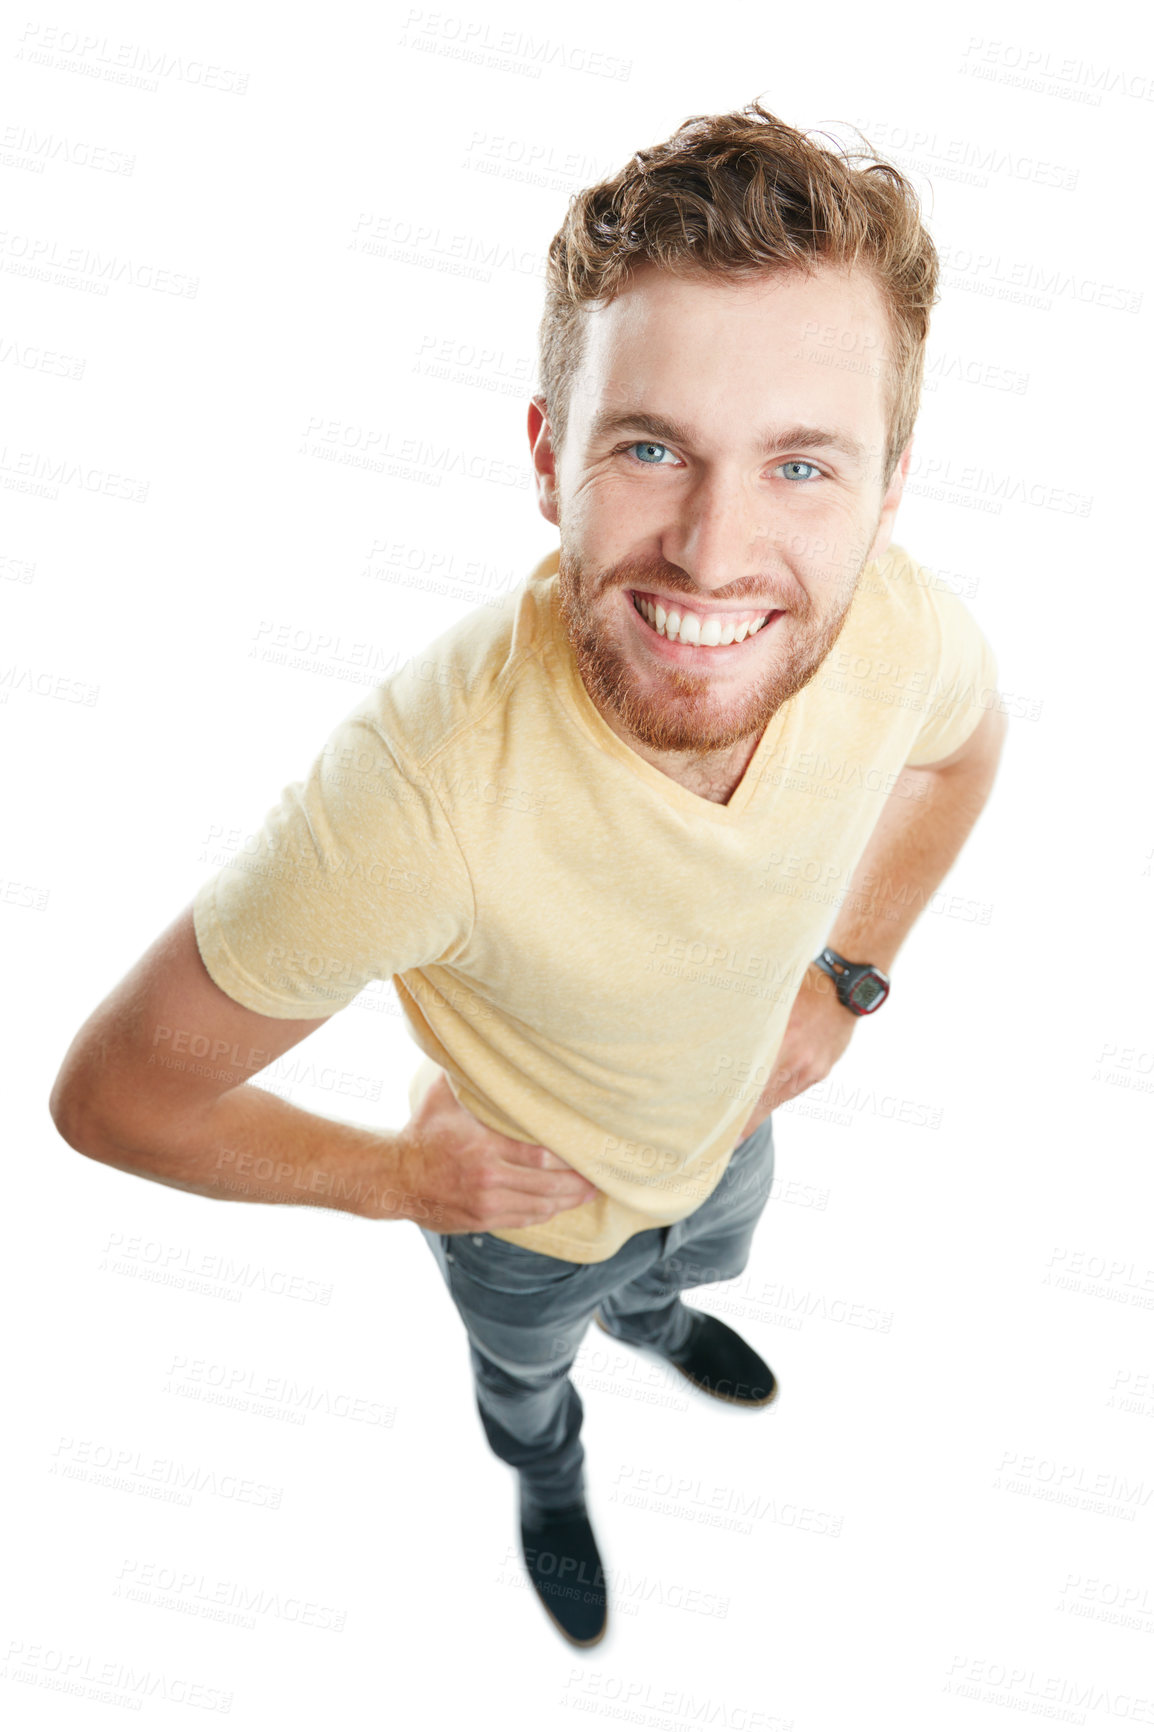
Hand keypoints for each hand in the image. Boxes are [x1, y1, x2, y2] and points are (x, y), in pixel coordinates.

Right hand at [396, 1070, 599, 1232]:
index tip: (589, 1149)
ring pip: (539, 1207)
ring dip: (568, 1201)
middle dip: (577, 1183)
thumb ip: (468, 1073)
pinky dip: (545, 1213)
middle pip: (547, 1185)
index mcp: (482, 1147)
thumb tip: (482, 1036)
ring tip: (589, 1193)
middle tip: (601, 1176)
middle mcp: (488, 1179)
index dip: (569, 1158)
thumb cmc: (423, 1131)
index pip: (539, 1156)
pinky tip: (560, 1206)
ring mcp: (486, 1204)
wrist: (393, 1177)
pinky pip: (523, 1220)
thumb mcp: (443, 1096)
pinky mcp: (481, 1221)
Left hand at [738, 963, 858, 1140]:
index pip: (754, 1086)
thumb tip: (717, 1035)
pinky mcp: (821, 1070)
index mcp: (783, 1040)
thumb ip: (751, 1022)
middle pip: (766, 1099)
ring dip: (760, 1111)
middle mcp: (798, 1060)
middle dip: (746, 1121)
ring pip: (780, 1097)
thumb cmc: (804, 987)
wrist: (847, 991)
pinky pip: (794, 1089)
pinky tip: (763, 1104)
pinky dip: (777, 1097)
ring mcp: (812, 1068)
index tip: (725, 1133)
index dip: (739, 1112)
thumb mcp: (774, 999)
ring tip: (739, 1130)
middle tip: (727, 1140)